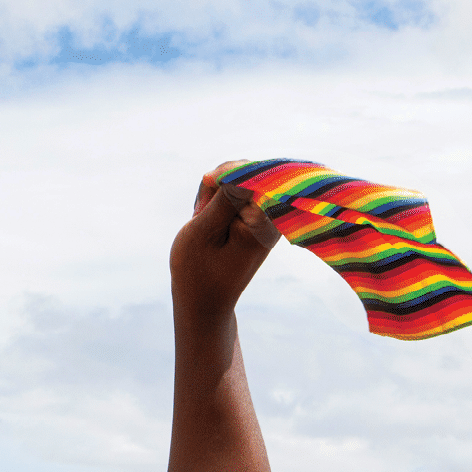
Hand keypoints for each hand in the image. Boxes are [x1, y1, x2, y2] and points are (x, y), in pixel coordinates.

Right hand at [169, 161, 279, 321]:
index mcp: (264, 221)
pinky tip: (209, 219)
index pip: (250, 174)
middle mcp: (273, 217)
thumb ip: (223, 198)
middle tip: (200, 211)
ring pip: (240, 183)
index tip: (205, 186)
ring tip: (201, 218)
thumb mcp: (203, 231)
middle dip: (219, 184)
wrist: (204, 302)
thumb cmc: (198, 271)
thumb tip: (238, 169)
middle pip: (247, 175)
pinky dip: (220, 202)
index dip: (224, 174)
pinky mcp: (258, 220)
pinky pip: (240, 196)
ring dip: (216, 193)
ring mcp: (267, 218)